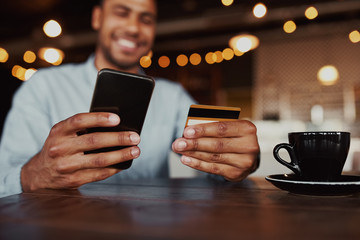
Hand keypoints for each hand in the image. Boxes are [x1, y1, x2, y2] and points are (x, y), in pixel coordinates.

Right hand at [21, 112, 140, 191]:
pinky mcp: (72, 180)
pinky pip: (98, 174)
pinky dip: (114, 168)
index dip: (99, 119)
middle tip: (135, 137)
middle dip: (118, 138)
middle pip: (94, 141)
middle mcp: (60, 148)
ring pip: (99, 160)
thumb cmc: (61, 147)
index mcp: (58, 131)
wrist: (40, 173)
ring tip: (135, 151)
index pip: (79, 121)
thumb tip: (117, 127)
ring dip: (121, 155)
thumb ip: (84, 129)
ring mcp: (66, 166)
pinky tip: (124, 163)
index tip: (117, 118)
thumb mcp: (64, 134)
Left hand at [172, 120, 259, 180]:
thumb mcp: (229, 127)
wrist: (249, 155)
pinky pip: (213, 169)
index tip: (187, 132)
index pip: (222, 128)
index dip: (203, 130)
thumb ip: (213, 126)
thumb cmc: (233, 136)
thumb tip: (190, 130)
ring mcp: (244, 162)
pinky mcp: (236, 174)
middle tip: (178, 143)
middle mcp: (249, 146)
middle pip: (216, 145)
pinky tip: (186, 159)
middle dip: (194, 144)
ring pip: (213, 157)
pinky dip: (197, 164)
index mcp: (247, 129)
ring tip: (179, 149)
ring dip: (193, 154)